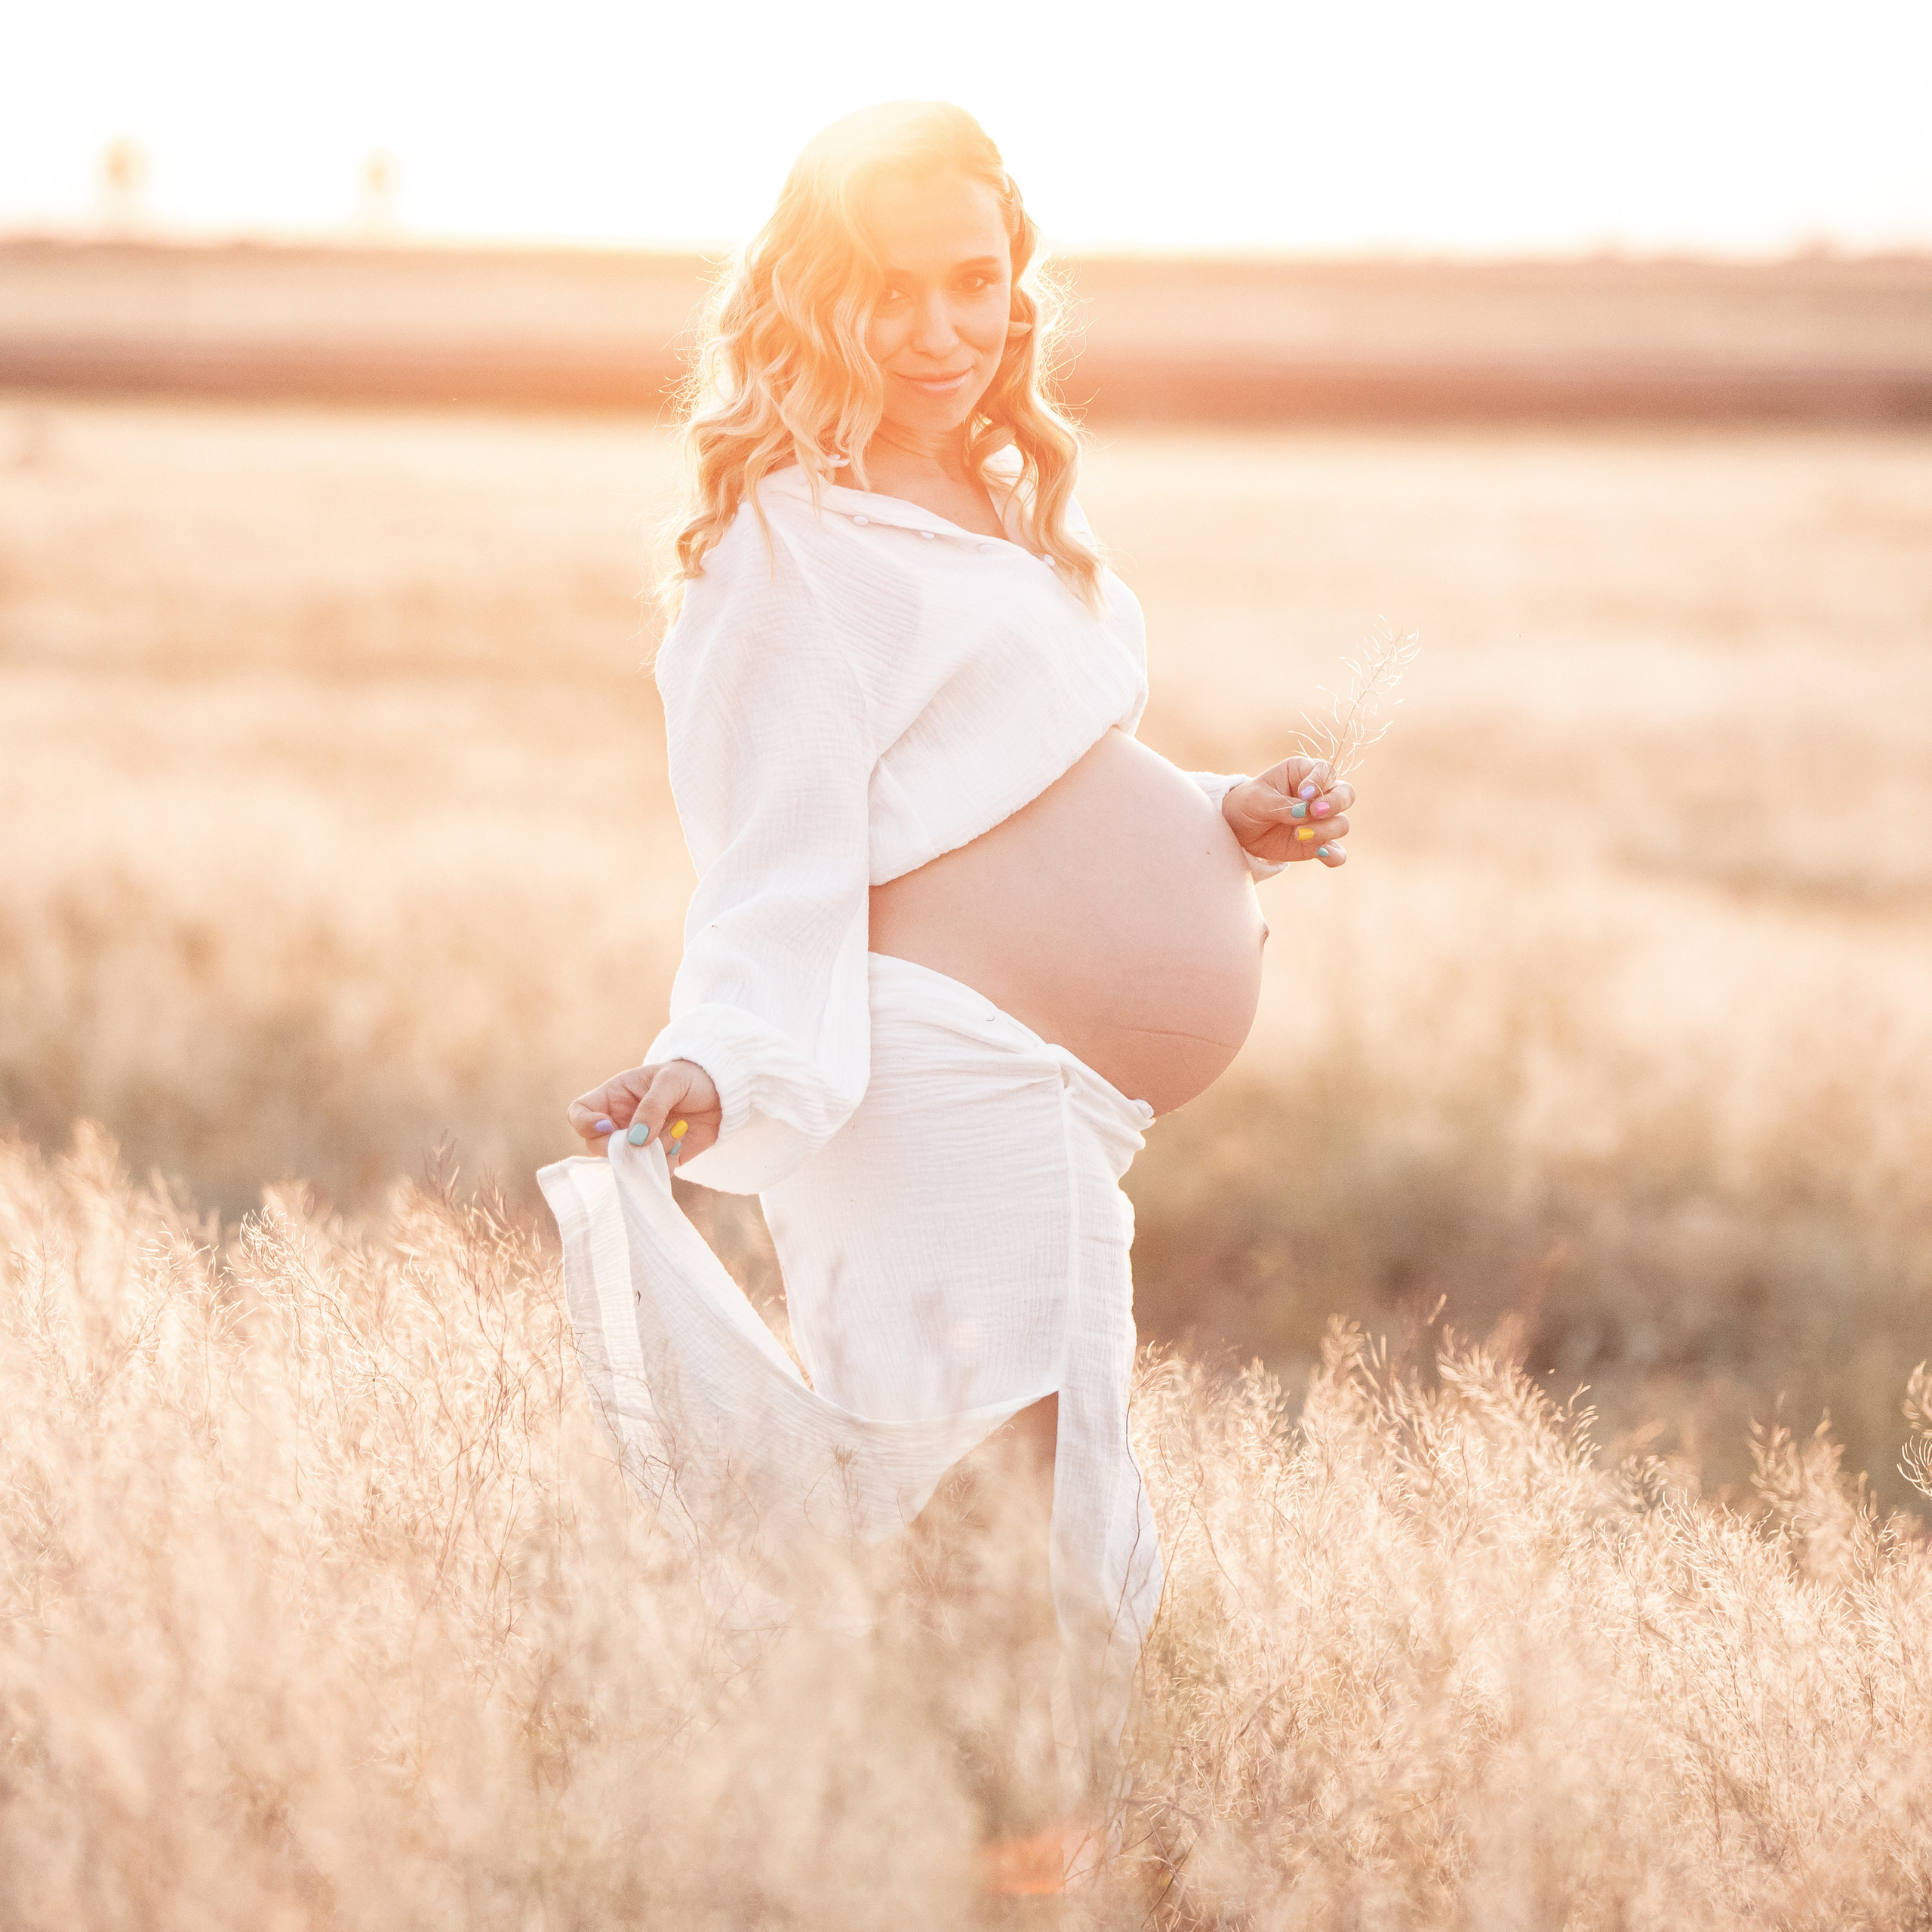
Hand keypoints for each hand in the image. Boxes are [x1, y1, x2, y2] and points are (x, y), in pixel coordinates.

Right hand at [566, 1059, 722, 1161]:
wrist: (725, 1094)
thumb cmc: (692, 1078)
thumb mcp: (670, 1082)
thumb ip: (652, 1107)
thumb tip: (634, 1141)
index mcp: (614, 1097)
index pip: (579, 1113)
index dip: (586, 1123)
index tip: (608, 1126)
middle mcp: (621, 1122)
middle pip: (596, 1145)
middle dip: (617, 1147)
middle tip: (644, 1139)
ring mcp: (639, 1144)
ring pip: (623, 1164)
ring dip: (646, 1156)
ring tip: (673, 1133)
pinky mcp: (659, 1160)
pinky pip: (650, 1174)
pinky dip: (663, 1165)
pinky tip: (680, 1142)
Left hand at [1221, 757, 1351, 867]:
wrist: (1238, 830)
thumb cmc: (1247, 804)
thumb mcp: (1256, 800)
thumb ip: (1280, 804)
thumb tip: (1303, 813)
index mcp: (1302, 773)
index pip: (1325, 770)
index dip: (1320, 781)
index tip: (1304, 793)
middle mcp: (1319, 795)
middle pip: (1346, 794)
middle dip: (1334, 803)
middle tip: (1314, 812)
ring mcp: (1321, 821)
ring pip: (1341, 824)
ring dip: (1324, 830)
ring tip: (1297, 834)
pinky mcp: (1318, 844)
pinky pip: (1337, 852)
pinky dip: (1333, 855)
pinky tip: (1321, 854)